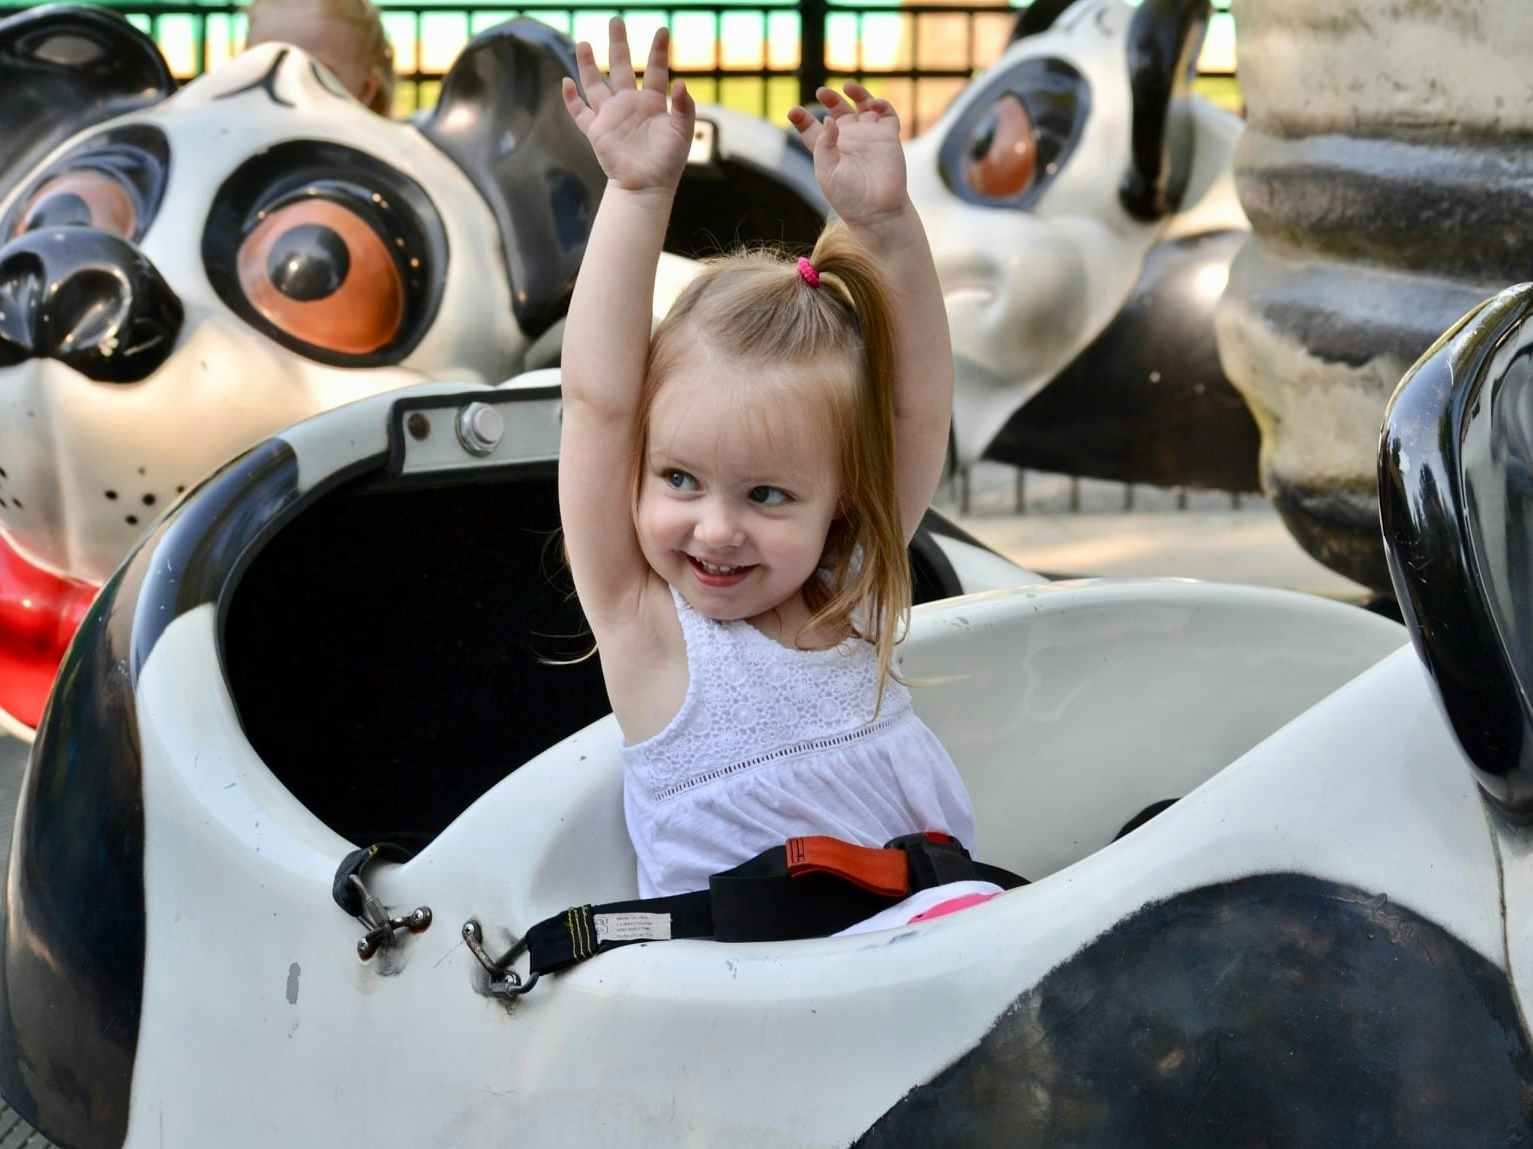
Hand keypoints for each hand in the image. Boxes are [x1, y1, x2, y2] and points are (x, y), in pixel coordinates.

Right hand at [562, 19, 695, 193]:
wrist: (647, 187)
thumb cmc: (668, 162)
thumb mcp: (682, 132)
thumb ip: (684, 107)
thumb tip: (681, 82)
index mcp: (652, 103)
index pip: (655, 70)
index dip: (658, 51)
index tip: (663, 30)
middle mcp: (629, 104)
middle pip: (621, 67)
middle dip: (618, 44)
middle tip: (615, 21)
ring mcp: (611, 116)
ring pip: (596, 84)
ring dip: (589, 64)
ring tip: (584, 43)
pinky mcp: (597, 131)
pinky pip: (580, 112)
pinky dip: (571, 99)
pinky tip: (566, 82)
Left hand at [788, 84, 907, 227]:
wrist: (878, 210)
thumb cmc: (848, 197)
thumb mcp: (826, 172)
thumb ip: (824, 144)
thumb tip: (829, 118)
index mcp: (828, 150)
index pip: (812, 129)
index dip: (802, 118)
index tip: (793, 112)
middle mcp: (848, 140)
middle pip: (836, 111)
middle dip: (829, 98)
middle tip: (821, 92)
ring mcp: (869, 136)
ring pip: (863, 106)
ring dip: (856, 93)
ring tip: (848, 86)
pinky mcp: (888, 137)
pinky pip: (887, 114)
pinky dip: (881, 104)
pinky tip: (873, 104)